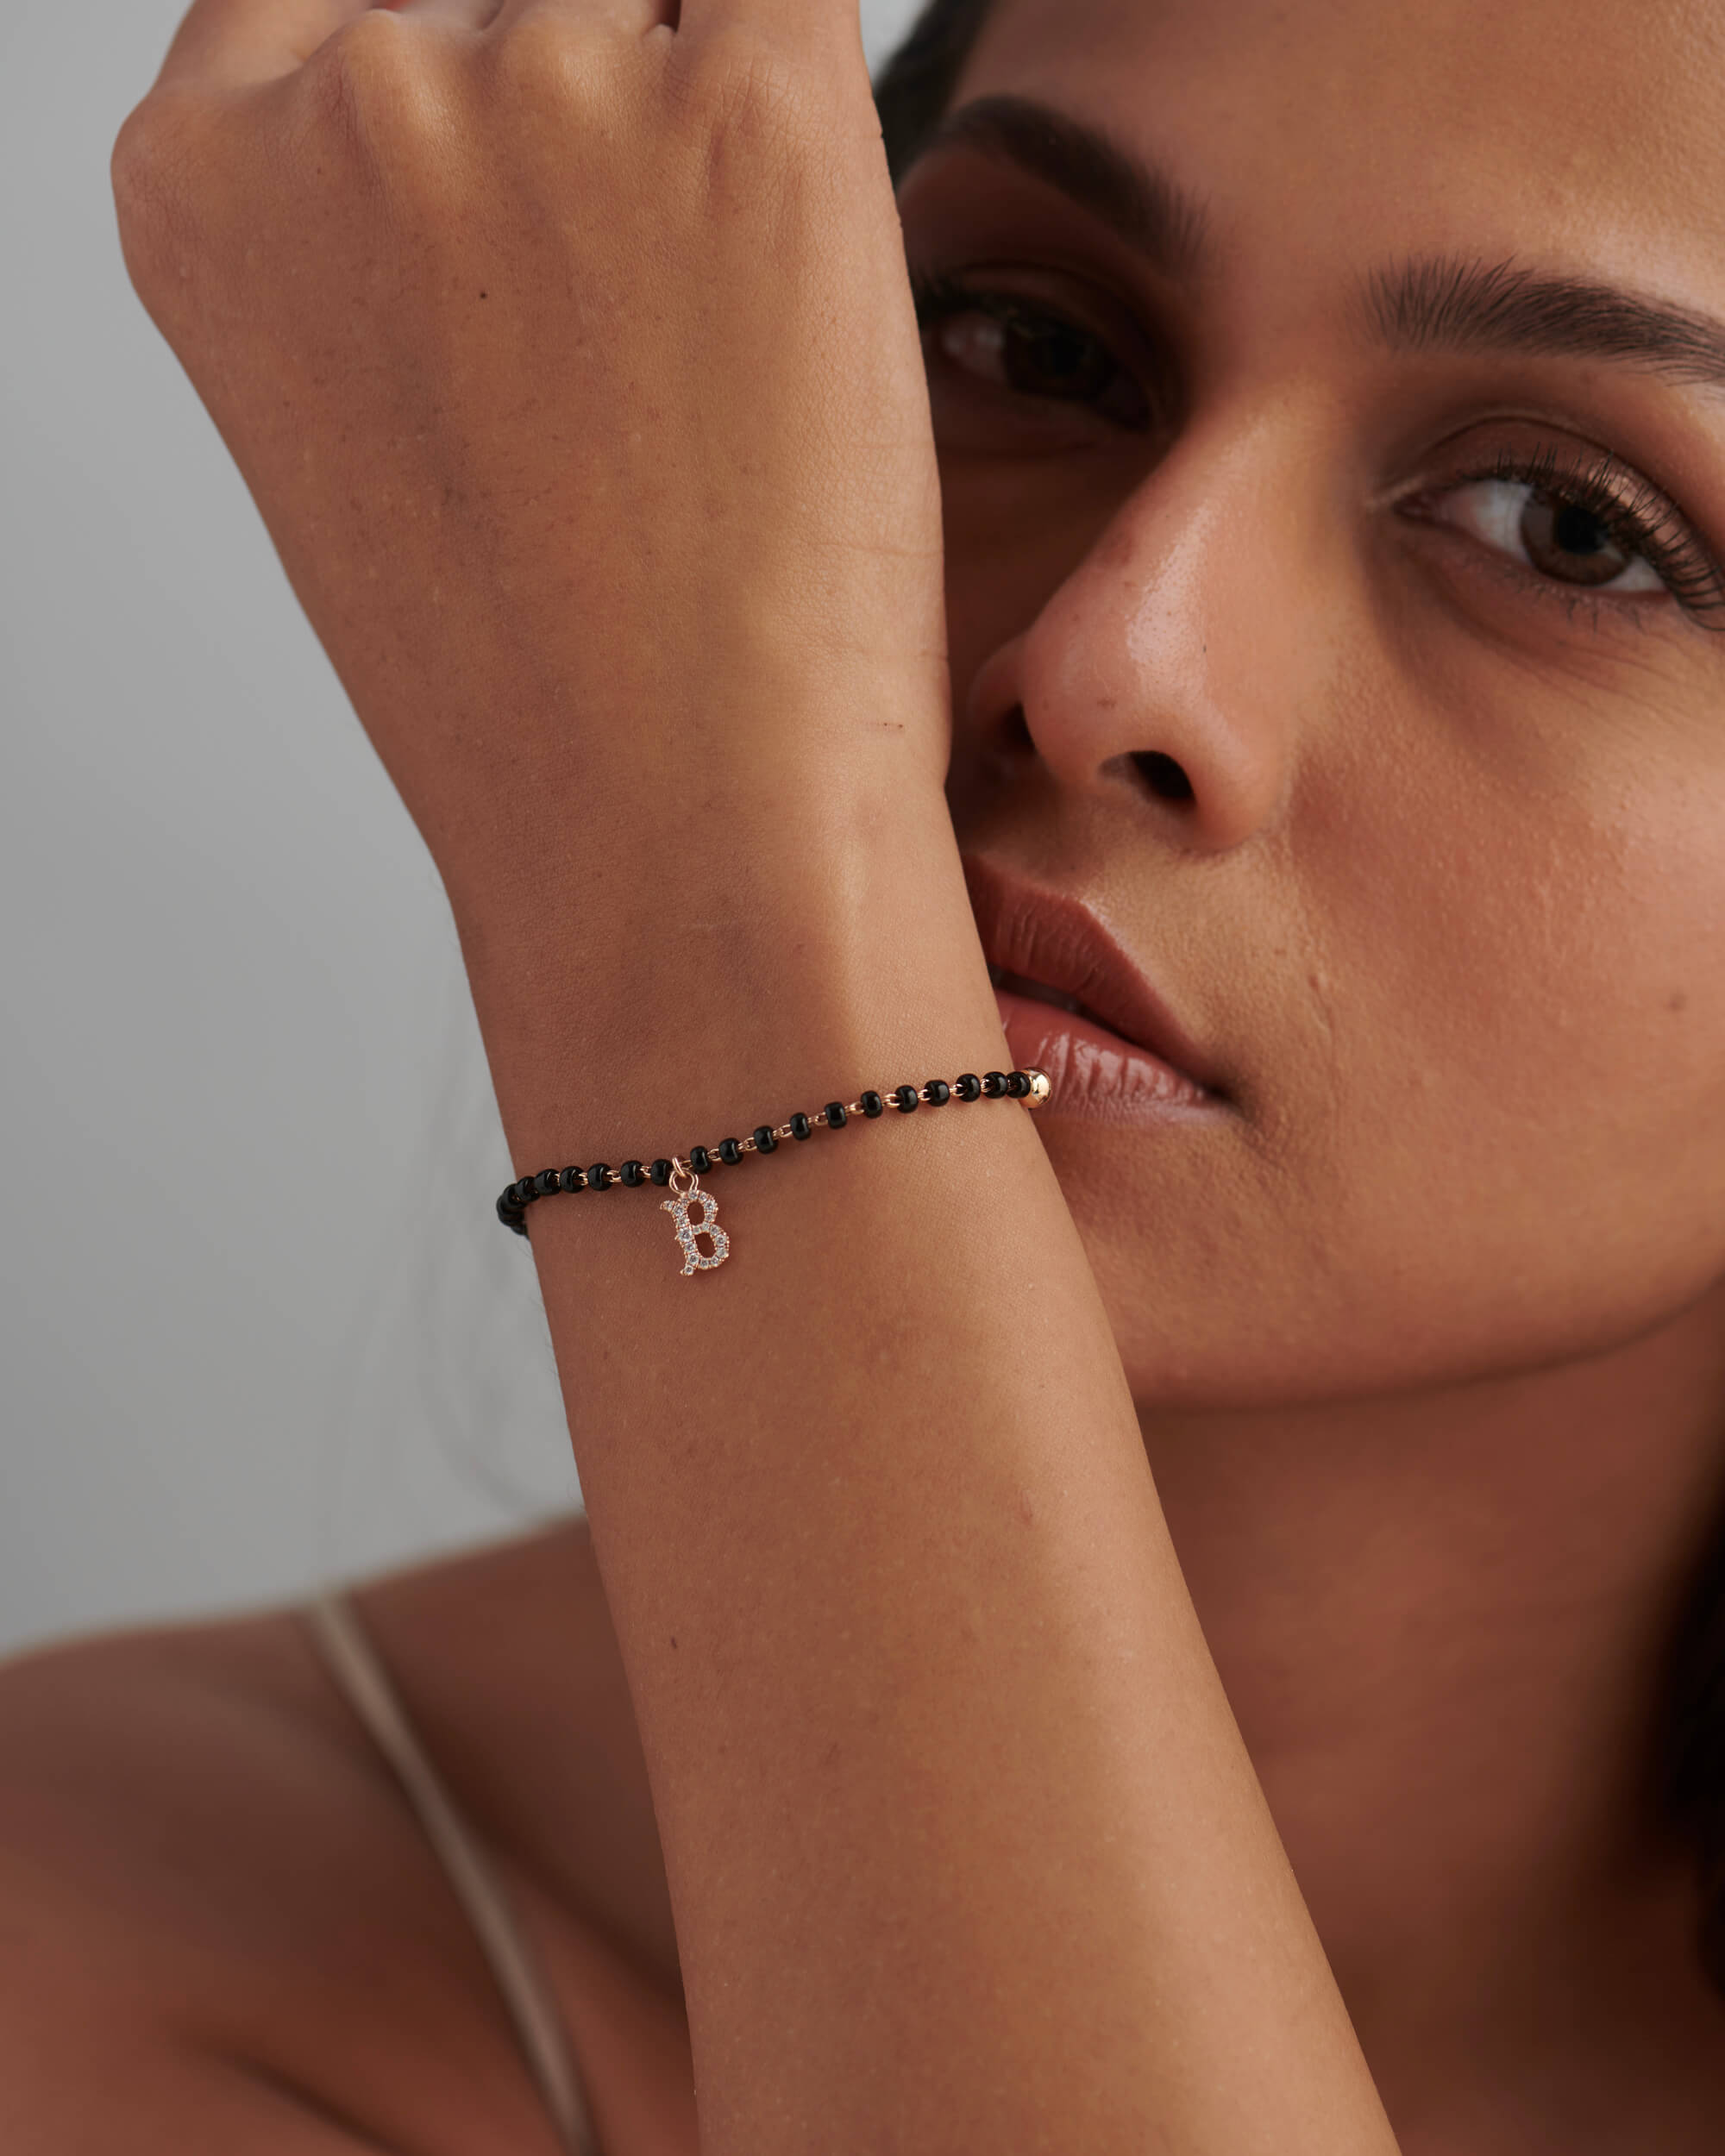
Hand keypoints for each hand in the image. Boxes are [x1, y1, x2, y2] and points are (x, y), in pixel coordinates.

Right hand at [111, 0, 950, 946]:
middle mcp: (352, 99)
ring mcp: (549, 82)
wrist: (680, 844)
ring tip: (717, 385)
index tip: (523, 206)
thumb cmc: (541, 699)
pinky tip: (799, 280)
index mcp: (204, 180)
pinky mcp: (759, 111)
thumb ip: (370, 236)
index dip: (455, 92)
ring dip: (705, 156)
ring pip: (659, 16)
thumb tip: (491, 105)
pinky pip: (796, 10)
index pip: (337, 5)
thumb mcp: (357, 434)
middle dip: (591, 144)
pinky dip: (809, 131)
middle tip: (645, 349)